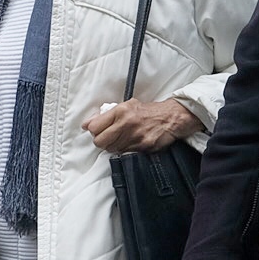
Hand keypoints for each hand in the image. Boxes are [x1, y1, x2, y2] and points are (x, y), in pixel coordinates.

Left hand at [82, 98, 199, 154]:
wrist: (171, 117)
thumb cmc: (148, 111)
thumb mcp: (126, 106)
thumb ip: (106, 115)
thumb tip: (87, 124)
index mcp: (120, 111)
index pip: (95, 127)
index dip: (93, 131)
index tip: (96, 131)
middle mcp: (126, 124)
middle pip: (100, 142)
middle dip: (101, 141)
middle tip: (107, 138)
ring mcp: (135, 137)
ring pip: (111, 150)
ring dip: (113, 147)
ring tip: (121, 139)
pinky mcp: (143, 147)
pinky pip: (125, 153)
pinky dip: (125, 151)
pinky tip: (130, 143)